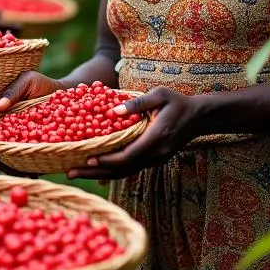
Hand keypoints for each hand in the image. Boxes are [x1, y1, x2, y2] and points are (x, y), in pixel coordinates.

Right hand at [0, 71, 62, 173]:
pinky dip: (32, 169)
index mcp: (0, 118)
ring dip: (13, 169)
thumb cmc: (41, 84)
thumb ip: (12, 91)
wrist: (67, 91)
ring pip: (14, 160)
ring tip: (19, 173)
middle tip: (2, 166)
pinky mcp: (40, 148)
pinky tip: (33, 174)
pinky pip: (34, 162)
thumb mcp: (26, 81)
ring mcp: (24, 142)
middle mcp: (9, 133)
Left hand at [66, 87, 196, 180]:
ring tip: (77, 173)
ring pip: (125, 172)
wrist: (199, 117)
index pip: (129, 155)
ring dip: (101, 174)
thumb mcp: (159, 95)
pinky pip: (131, 169)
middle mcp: (156, 154)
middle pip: (123, 169)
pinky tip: (96, 173)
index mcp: (156, 137)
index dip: (108, 160)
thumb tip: (112, 111)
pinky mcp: (154, 160)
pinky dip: (113, 171)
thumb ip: (137, 103)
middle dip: (96, 172)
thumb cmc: (177, 102)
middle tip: (70, 172)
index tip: (88, 160)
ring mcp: (156, 160)